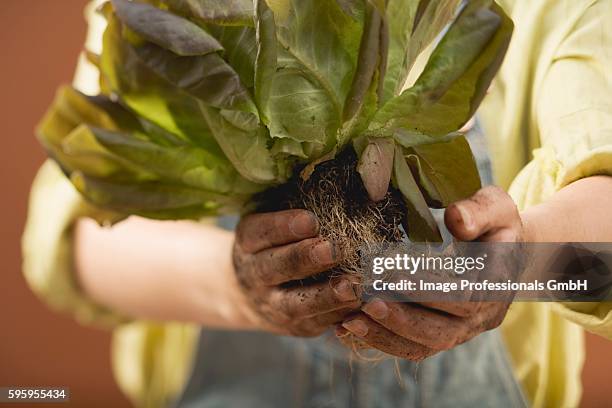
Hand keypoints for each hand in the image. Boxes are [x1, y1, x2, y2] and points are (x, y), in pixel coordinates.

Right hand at [233, 209, 361, 336]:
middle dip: (305, 259)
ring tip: (353, 285)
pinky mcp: (296, 327)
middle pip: (276, 268)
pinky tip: (364, 305)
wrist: (251, 293)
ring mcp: (273, 306)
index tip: (311, 220)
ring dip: (326, 296)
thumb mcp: (274, 222)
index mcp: (248, 242)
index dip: (283, 226)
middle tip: (333, 249)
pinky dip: (341, 315)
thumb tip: (342, 187)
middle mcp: (255, 275)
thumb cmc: (276, 243)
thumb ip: (297, 207)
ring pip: (296, 304)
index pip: (260, 232)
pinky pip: (318, 323)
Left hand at [336, 186, 522, 359]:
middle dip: (400, 319)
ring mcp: (462, 331)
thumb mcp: (496, 207)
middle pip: (440, 332)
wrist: (503, 251)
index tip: (391, 274)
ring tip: (349, 321)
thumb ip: (479, 211)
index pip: (462, 297)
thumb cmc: (495, 223)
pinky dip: (380, 340)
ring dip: (385, 335)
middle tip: (365, 302)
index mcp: (497, 287)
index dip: (427, 289)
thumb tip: (456, 220)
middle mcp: (481, 318)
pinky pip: (412, 347)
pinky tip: (348, 328)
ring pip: (423, 346)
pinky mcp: (442, 334)